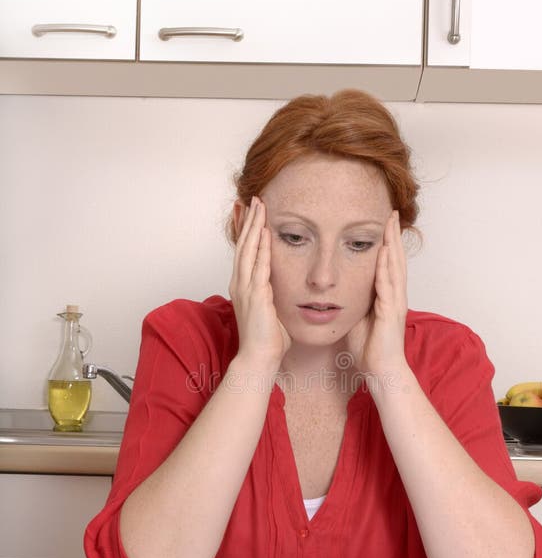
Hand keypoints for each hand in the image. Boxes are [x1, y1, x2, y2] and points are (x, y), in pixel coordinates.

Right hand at [229, 196, 290, 371]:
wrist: (259, 358)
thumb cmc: (268, 340)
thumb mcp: (272, 311)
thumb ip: (276, 297)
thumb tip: (286, 291)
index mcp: (243, 286)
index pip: (245, 251)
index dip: (247, 230)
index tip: (250, 212)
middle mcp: (240, 283)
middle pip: (244, 244)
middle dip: (249, 220)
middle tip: (253, 199)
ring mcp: (245, 288)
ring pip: (249, 250)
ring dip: (254, 226)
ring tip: (258, 205)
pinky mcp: (255, 295)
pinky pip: (259, 265)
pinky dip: (262, 247)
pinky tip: (265, 231)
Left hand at [345, 211, 407, 382]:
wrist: (381, 371)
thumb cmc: (370, 349)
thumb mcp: (359, 318)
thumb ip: (356, 302)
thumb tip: (342, 291)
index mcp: (387, 297)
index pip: (387, 264)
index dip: (385, 243)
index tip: (382, 224)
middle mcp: (395, 296)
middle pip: (395, 259)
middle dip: (392, 236)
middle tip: (390, 213)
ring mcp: (396, 303)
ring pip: (395, 267)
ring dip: (392, 244)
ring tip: (390, 224)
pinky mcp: (392, 312)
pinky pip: (388, 285)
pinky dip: (386, 267)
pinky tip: (383, 252)